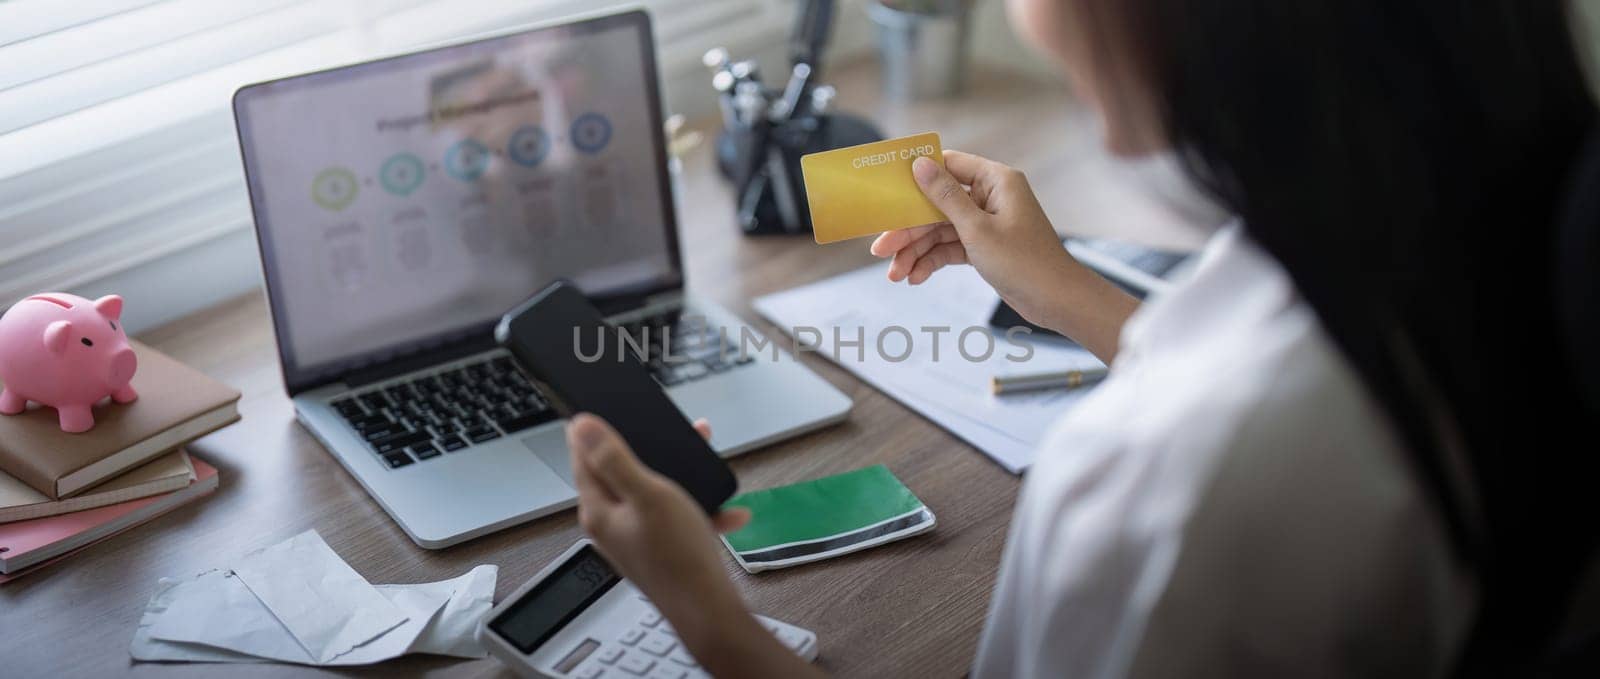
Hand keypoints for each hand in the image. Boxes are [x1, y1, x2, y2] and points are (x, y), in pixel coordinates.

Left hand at [567, 414, 748, 614]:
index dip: (594, 430)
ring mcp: (635, 537)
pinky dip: (699, 508)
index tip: (608, 407)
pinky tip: (724, 510)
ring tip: (706, 465)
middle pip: (621, 471)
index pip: (581, 458)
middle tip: (674, 432)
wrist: (709, 611)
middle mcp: (612, 524)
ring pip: (653, 491)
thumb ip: (613, 459)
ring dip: (680, 476)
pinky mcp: (659, 548)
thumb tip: (580, 426)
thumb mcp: (649, 495)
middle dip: (650, 448)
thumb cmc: (679, 558)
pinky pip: (677, 516)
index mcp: (598, 510)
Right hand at [871, 151, 1076, 327]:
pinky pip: (951, 248)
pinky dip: (933, 262)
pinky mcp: (984, 246)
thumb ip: (945, 197)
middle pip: (937, 204)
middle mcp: (990, 197)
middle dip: (908, 229)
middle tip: (879, 249)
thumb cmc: (1025, 262)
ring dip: (916, 252)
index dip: (916, 176)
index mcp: (995, 180)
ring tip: (895, 275)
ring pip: (940, 230)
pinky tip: (915, 278)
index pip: (948, 165)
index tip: (887, 189)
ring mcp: (986, 222)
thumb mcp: (977, 229)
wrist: (1056, 301)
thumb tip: (920, 164)